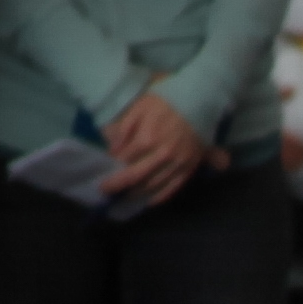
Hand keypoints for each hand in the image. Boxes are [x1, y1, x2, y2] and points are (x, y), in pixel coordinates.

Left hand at [102, 87, 212, 206]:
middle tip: (105, 190)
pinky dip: (158, 198)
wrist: (198, 103)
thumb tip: (113, 150)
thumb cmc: (166, 102)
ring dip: (135, 193)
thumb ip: (125, 127)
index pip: (124, 159)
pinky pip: (172, 189)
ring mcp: (176, 164)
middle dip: (117, 185)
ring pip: (152, 185)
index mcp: (147, 138)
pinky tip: (148, 201)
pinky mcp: (188, 170)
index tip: (104, 169)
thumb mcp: (140, 106)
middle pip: (135, 177)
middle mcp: (161, 155)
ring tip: (124, 195)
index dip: (112, 166)